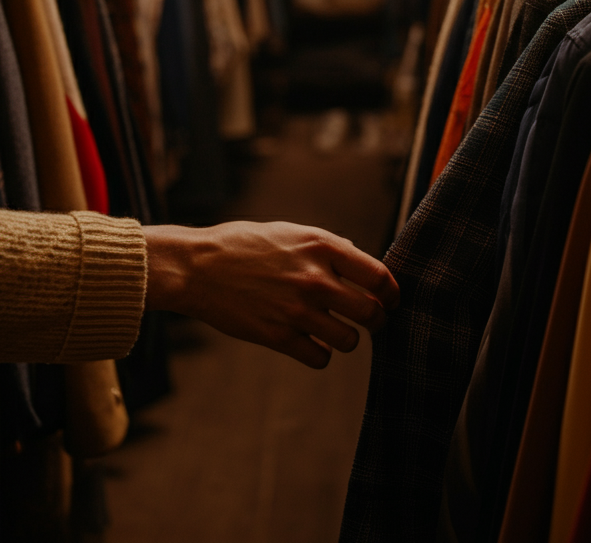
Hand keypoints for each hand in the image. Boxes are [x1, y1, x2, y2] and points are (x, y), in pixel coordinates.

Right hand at [143, 221, 399, 368]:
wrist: (197, 267)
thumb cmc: (245, 244)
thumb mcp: (291, 232)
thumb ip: (329, 247)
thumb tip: (362, 260)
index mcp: (321, 247)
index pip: (378, 276)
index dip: (393, 292)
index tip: (392, 299)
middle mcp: (314, 278)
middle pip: (371, 312)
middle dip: (377, 319)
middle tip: (372, 320)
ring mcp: (296, 310)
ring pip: (350, 341)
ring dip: (347, 338)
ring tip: (336, 331)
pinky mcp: (277, 336)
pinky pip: (320, 358)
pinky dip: (320, 354)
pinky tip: (311, 343)